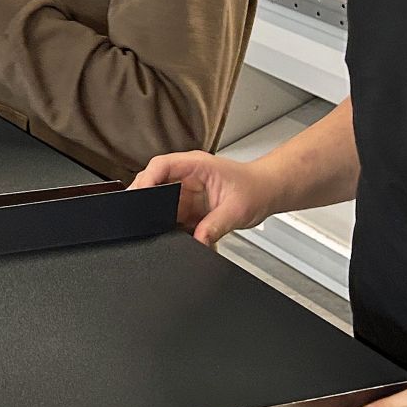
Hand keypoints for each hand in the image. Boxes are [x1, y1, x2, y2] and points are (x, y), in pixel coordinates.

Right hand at [130, 150, 276, 246]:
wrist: (268, 192)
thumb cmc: (256, 189)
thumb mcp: (236, 210)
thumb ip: (214, 226)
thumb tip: (196, 242)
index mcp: (196, 165)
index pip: (161, 166)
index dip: (146, 180)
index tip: (139, 197)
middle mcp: (187, 176)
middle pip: (153, 183)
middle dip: (144, 198)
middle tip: (137, 217)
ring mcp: (186, 191)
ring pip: (159, 202)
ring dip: (157, 215)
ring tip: (156, 228)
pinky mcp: (189, 206)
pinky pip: (171, 216)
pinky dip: (168, 225)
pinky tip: (170, 234)